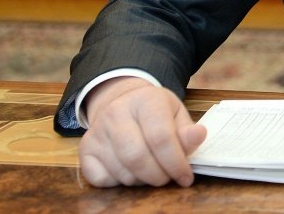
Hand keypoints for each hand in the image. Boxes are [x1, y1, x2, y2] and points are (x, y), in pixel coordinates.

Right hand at [79, 76, 206, 187]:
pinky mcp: (85, 149)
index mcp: (146, 99)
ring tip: (153, 173)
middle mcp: (116, 112)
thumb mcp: (176, 115)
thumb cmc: (155, 113)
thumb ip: (187, 130)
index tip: (186, 177)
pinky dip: (120, 183)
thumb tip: (198, 136)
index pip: (161, 137)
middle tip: (168, 179)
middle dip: (158, 176)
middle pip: (138, 157)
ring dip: (142, 181)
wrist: (122, 102)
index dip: (176, 163)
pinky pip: (102, 179)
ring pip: (121, 171)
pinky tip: (131, 171)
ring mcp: (96, 131)